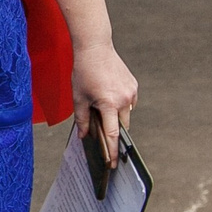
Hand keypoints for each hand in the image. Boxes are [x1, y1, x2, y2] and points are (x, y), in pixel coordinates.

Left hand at [72, 41, 138, 168]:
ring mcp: (131, 92)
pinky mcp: (133, 86)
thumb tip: (84, 136)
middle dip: (113, 132)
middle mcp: (124, 99)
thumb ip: (82, 120)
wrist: (95, 48)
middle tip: (102, 133)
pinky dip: (120, 105)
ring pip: (126, 115)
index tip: (112, 164)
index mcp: (109, 104)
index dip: (112, 151)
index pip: (112, 134)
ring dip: (116, 116)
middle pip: (122, 126)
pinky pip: (129, 103)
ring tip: (101, 106)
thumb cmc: (84, 72)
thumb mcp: (78, 98)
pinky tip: (108, 96)